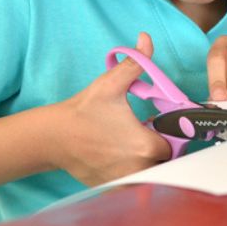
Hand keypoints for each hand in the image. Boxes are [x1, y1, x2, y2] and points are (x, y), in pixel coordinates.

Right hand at [51, 32, 170, 185]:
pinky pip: (133, 183)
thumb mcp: (111, 84)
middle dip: (160, 149)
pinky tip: (119, 156)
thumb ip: (136, 62)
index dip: (169, 134)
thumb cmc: (83, 110)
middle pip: (165, 161)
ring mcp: (124, 180)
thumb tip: (146, 39)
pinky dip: (132, 173)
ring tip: (132, 145)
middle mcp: (137, 167)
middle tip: (144, 133)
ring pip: (150, 174)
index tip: (156, 125)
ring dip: (147, 162)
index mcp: (144, 145)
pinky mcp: (111, 187)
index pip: (174, 144)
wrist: (52, 136)